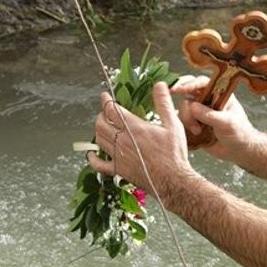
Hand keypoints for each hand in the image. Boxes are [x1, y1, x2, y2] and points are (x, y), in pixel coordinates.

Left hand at [88, 82, 193, 196]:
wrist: (173, 180)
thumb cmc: (174, 154)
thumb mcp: (173, 125)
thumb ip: (164, 104)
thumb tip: (159, 85)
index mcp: (134, 127)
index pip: (111, 109)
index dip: (106, 101)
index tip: (105, 96)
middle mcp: (122, 140)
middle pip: (101, 123)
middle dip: (101, 115)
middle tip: (105, 112)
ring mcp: (119, 156)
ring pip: (99, 140)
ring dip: (98, 131)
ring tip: (102, 126)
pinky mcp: (119, 170)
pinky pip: (99, 164)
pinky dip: (93, 159)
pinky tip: (92, 155)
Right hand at [172, 75, 260, 160]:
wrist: (239, 151)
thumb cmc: (240, 134)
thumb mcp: (228, 123)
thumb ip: (210, 115)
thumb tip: (193, 107)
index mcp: (219, 94)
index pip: (202, 82)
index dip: (190, 83)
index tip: (180, 88)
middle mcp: (208, 100)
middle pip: (189, 91)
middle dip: (180, 92)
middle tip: (172, 93)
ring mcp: (200, 112)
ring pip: (184, 107)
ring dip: (187, 118)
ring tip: (197, 130)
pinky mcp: (194, 124)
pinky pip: (182, 120)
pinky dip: (184, 125)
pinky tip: (193, 132)